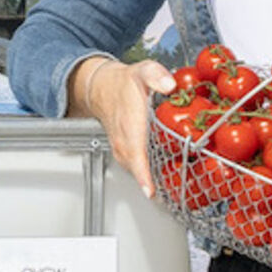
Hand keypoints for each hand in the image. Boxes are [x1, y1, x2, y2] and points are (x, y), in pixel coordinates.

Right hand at [69, 57, 174, 198]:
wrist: (102, 87)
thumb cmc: (125, 83)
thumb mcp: (143, 71)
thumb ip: (156, 76)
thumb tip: (170, 85)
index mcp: (130, 121)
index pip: (135, 150)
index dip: (141, 171)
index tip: (149, 190)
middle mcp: (123, 138)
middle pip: (133, 166)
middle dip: (147, 183)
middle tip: (165, 200)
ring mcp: (121, 146)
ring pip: (131, 168)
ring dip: (145, 182)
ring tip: (163, 197)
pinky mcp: (122, 150)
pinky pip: (131, 166)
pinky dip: (141, 176)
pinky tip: (153, 182)